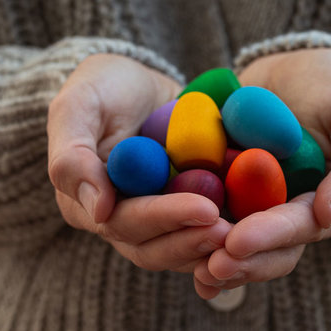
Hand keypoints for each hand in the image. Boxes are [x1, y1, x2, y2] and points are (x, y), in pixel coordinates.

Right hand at [47, 54, 230, 272]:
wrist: (138, 83)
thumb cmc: (103, 87)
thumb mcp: (78, 106)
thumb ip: (73, 156)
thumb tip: (99, 211)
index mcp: (87, 202)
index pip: (125, 223)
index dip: (165, 218)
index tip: (205, 209)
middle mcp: (120, 218)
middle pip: (155, 247)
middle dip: (194, 240)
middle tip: (233, 230)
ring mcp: (154, 216)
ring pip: (181, 248)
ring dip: (212, 246)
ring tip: (249, 233)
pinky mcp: (182, 208)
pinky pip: (203, 228)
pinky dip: (227, 229)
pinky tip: (256, 222)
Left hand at [193, 48, 330, 297]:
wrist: (293, 64)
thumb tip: (328, 215)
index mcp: (322, 201)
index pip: (299, 227)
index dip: (270, 238)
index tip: (237, 242)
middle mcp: (285, 208)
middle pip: (265, 247)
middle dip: (239, 260)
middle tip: (208, 267)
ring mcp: (251, 199)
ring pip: (232, 238)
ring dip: (210, 255)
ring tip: (190, 268)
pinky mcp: (221, 182)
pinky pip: (203, 207)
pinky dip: (186, 226)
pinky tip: (164, 239)